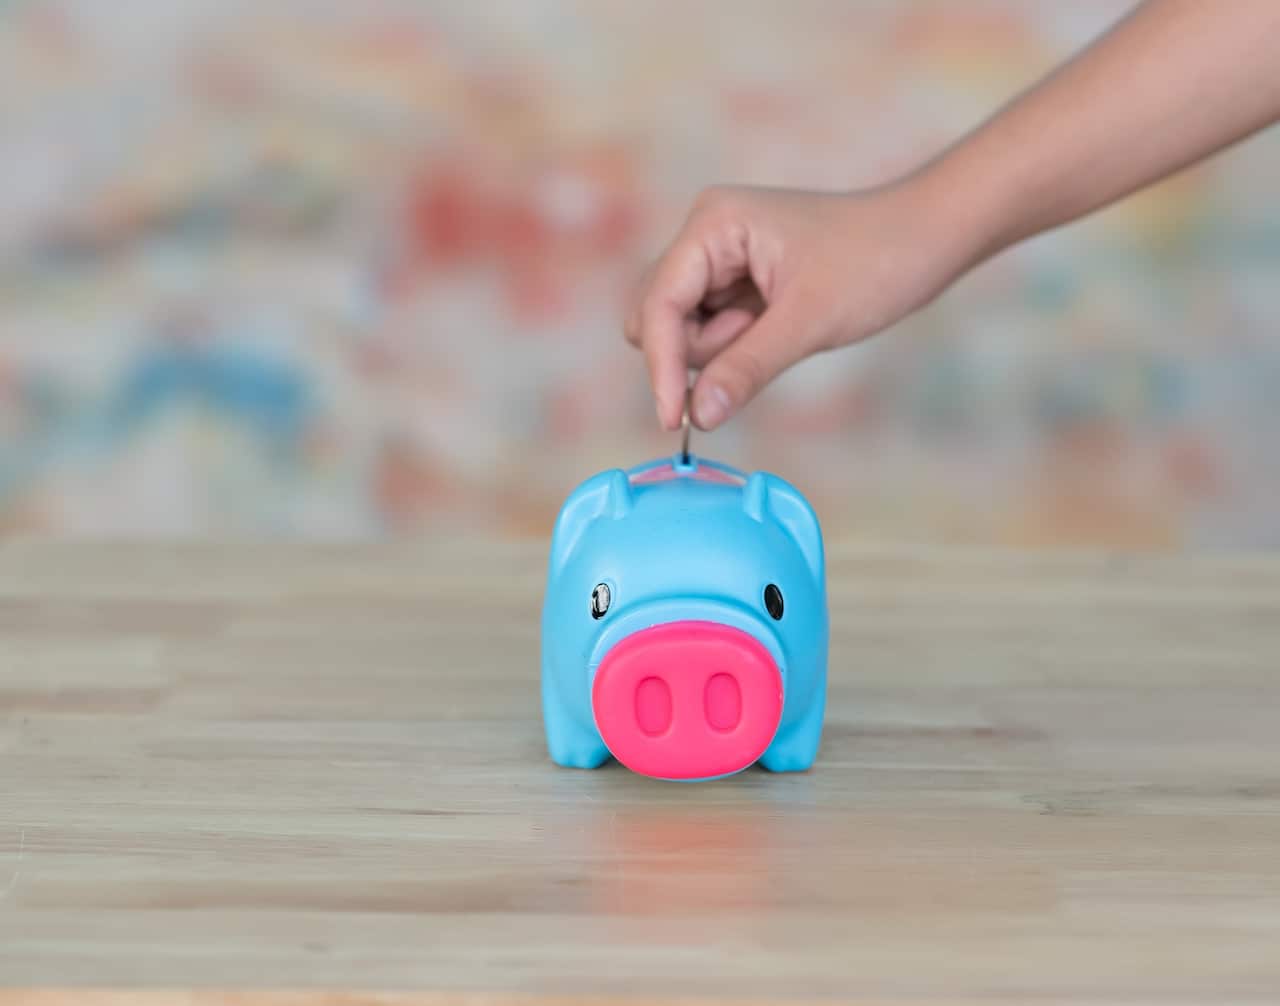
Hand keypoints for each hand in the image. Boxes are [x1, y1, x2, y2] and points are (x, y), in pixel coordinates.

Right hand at [625, 182, 972, 430]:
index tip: (675, 421)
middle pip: (657, 317)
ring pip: (680, 328)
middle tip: (759, 339)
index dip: (662, 365)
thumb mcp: (808, 322)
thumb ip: (745, 368)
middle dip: (698, 350)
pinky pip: (709, 328)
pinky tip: (774, 329)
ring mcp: (718, 256)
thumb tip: (697, 417)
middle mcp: (705, 234)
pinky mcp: (735, 279)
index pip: (658, 304)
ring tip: (778, 328)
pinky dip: (734, 345)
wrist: (927, 237)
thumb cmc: (876, 262)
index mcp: (713, 224)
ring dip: (721, 349)